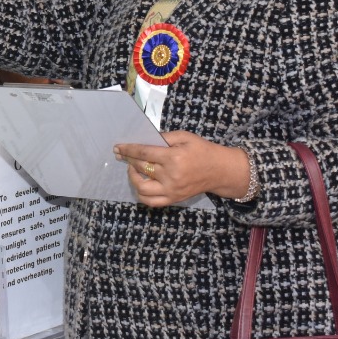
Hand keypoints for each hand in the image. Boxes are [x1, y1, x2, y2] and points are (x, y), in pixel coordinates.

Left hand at [113, 131, 251, 206]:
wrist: (219, 170)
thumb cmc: (202, 150)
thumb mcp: (185, 137)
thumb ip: (164, 137)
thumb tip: (143, 139)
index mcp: (173, 158)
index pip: (143, 153)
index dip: (128, 150)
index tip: (118, 147)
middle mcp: (170, 176)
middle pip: (141, 168)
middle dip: (128, 160)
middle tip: (122, 155)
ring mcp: (171, 190)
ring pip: (142, 188)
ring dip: (133, 178)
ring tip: (133, 170)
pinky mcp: (173, 199)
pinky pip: (151, 202)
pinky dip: (141, 194)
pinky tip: (141, 184)